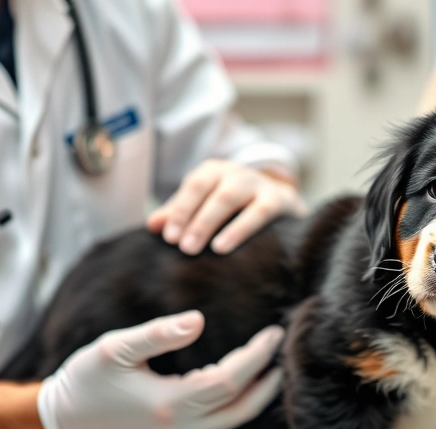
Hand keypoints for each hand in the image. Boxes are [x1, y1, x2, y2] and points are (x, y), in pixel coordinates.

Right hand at [37, 311, 283, 428]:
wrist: (64, 420)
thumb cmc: (85, 380)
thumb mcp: (115, 349)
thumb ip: (158, 334)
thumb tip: (199, 320)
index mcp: (171, 405)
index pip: (229, 381)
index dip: (255, 356)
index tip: (273, 331)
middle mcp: (183, 427)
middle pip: (243, 405)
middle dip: (268, 376)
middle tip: (283, 345)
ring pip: (236, 417)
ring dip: (259, 391)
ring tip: (274, 361)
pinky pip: (222, 420)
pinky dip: (241, 399)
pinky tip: (247, 377)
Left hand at [147, 160, 307, 255]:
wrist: (283, 203)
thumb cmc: (236, 208)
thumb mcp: (206, 206)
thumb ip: (180, 214)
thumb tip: (152, 226)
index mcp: (213, 172)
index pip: (193, 186)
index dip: (179, 210)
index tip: (168, 237)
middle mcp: (234, 173)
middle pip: (209, 191)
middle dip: (194, 219)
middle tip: (183, 248)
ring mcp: (257, 183)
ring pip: (230, 198)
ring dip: (212, 223)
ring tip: (201, 249)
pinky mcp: (279, 199)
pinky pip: (259, 212)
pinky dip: (240, 229)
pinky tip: (224, 246)